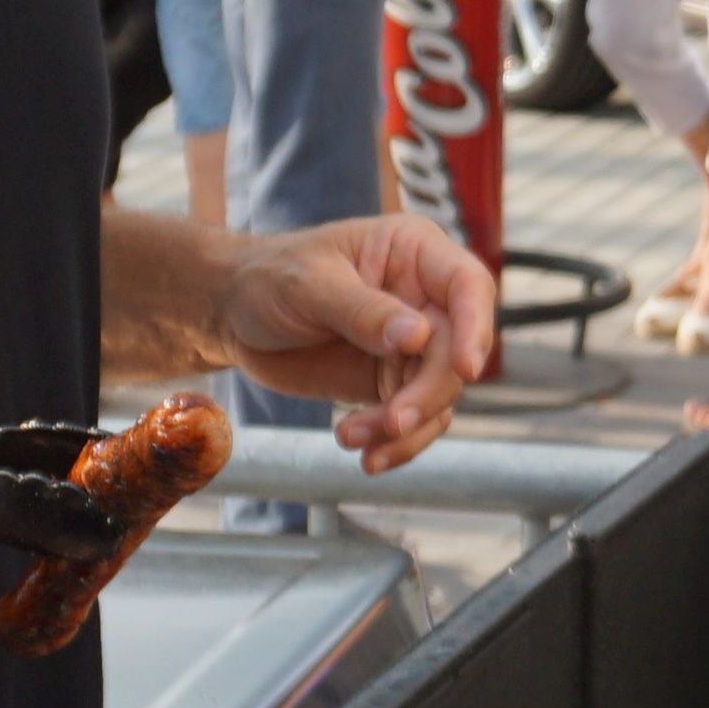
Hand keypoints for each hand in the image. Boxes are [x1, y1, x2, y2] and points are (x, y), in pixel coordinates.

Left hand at [221, 213, 498, 467]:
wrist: (232, 315)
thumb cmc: (269, 278)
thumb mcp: (308, 285)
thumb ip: (362, 311)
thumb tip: (417, 337)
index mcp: (414, 252)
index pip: (467, 285)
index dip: (476, 327)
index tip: (465, 369)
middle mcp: (424, 298)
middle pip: (455, 352)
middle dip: (427, 394)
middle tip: (392, 422)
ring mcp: (411, 344)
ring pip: (438, 395)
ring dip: (406, 428)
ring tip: (352, 438)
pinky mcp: (391, 382)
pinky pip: (413, 420)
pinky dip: (395, 444)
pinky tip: (366, 455)